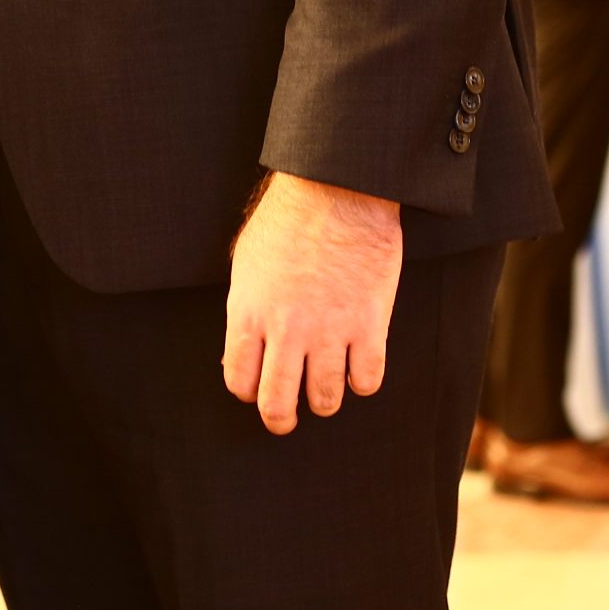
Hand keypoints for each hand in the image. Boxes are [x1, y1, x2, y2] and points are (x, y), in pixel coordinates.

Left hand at [222, 173, 402, 435]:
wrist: (337, 190)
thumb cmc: (287, 218)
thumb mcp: (247, 261)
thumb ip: (245, 309)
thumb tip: (243, 351)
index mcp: (249, 313)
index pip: (240, 381)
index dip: (249, 391)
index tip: (258, 386)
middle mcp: (286, 331)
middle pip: (277, 404)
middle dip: (280, 419)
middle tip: (287, 418)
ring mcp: (329, 331)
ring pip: (326, 400)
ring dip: (325, 400)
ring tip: (327, 389)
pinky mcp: (369, 325)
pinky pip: (367, 380)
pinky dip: (363, 381)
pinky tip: (360, 365)